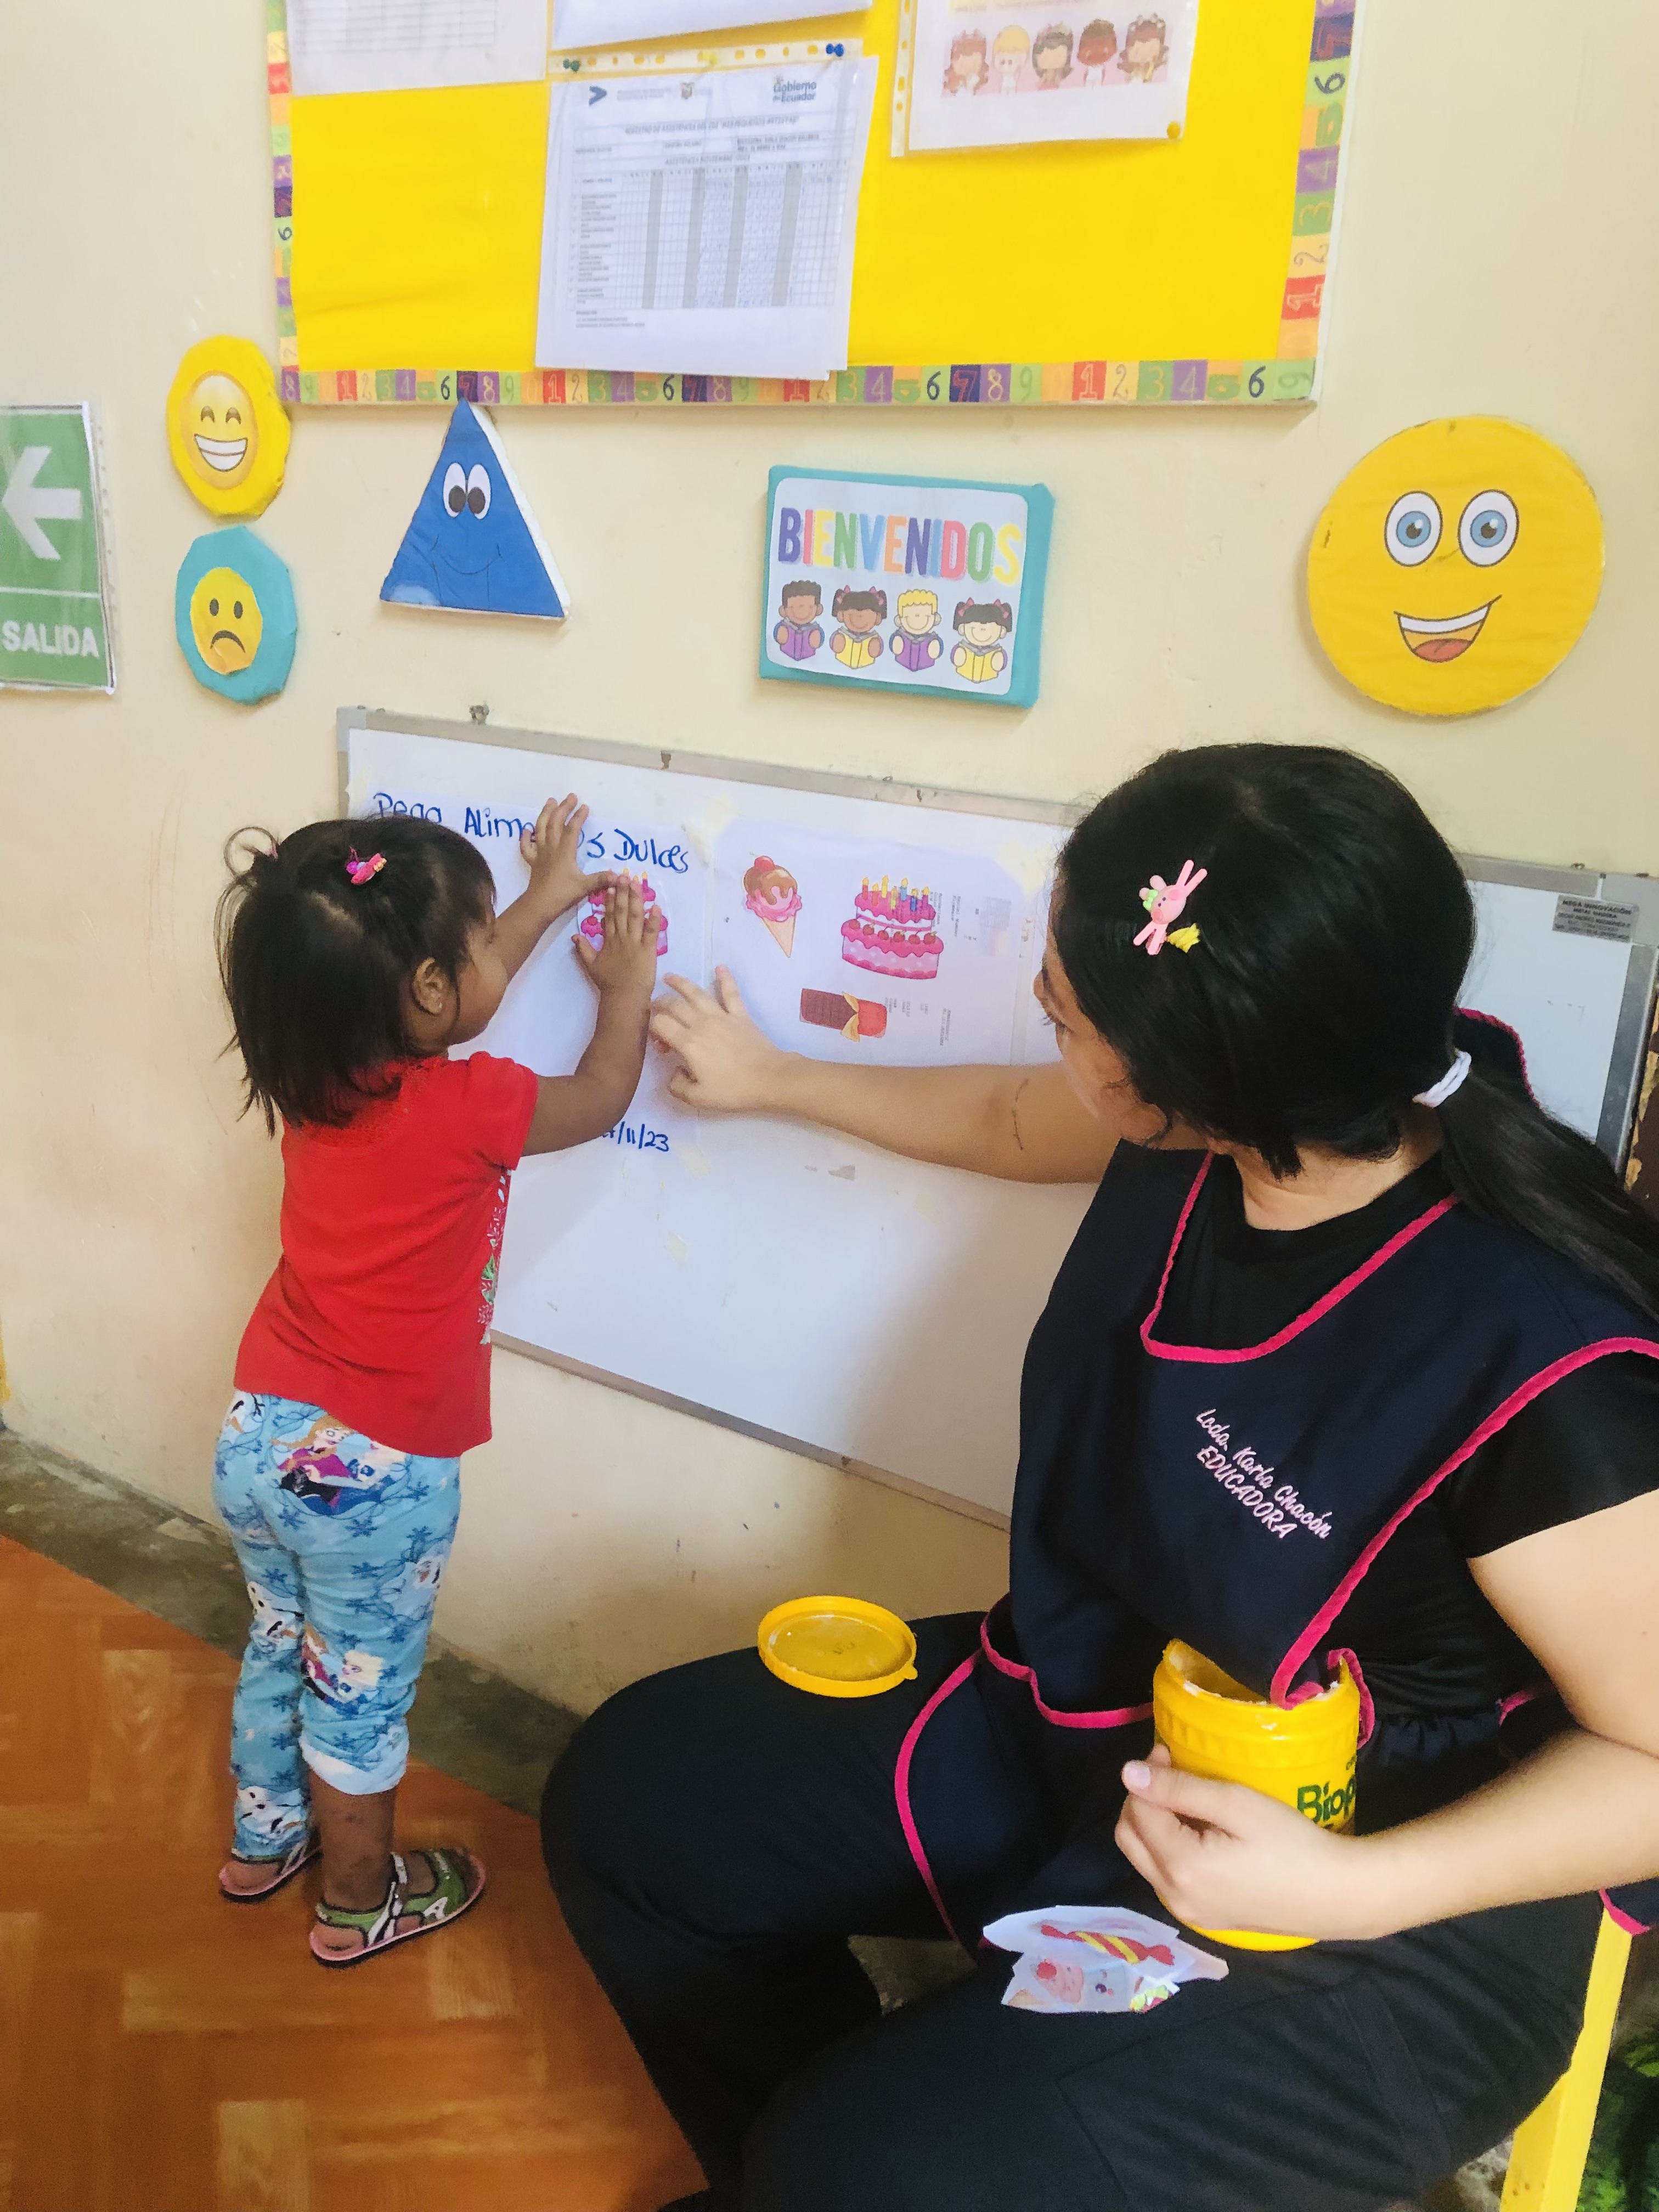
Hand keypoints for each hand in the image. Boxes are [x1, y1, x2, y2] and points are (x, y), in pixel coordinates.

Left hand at [520, 793, 610, 921]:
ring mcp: (540, 854)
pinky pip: (526, 847)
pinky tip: (527, 829)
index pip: (572, 829)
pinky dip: (526, 837)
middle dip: (563, 808)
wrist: (540, 905)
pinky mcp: (533, 862)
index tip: (585, 806)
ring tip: (550, 801)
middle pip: (555, 823)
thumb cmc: (563, 894)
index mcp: (565, 852)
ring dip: (545, 814)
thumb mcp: (585, 886)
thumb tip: (620, 876)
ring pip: (540, 828)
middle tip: (570, 797)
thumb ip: (601, 879)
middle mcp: (551, 848)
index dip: (578, 817)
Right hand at [575, 875, 659, 998]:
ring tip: (636, 884)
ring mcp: (635, 942)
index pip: (609, 916)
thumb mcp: (590, 965)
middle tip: (624, 876)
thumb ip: (583, 949)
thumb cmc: (608, 983)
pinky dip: (654, 919)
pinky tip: (656, 906)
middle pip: (621, 911)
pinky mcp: (648, 950)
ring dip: (636, 899)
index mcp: (609, 940)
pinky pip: (651, 932)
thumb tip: (574, 936)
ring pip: (634, 917)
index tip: (610, 885)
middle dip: (622, 892)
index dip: (610, 900)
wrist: (623, 997)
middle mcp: (621, 937)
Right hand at [650, 967, 791, 1112]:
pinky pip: (730, 992)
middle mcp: (701, 1024)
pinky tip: (720, 967)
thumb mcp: (698, 1097)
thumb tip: (673, 1073)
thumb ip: (677, 1085)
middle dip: (660, 1003)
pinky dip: (725, 978)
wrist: (769, 1078)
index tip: (657, 1041)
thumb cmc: (733, 1089)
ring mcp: (721, 1016)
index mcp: (688, 1043)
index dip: (652, 1028)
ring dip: (681, 983)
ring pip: (696, 993)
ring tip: (669, 976)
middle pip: (674, 1005)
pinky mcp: (740, 1015)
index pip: (660, 1024)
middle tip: (653, 1006)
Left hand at [1114, 1747, 1383, 1941]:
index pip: (1137, 1811)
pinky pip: (1166, 1878)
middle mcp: (1173, 1898)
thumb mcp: (1235, 1804)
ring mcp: (1189, 1913)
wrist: (1336, 1895)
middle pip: (1129, 1838)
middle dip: (1141, 1800)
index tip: (1169, 1751)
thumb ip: (1177, 1789)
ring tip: (1186, 1799)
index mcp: (1179, 1868)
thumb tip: (1128, 1772)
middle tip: (1171, 1772)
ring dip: (1153, 1825)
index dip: (1145, 1776)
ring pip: (1144, 1859)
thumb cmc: (1290, 1842)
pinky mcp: (1205, 1918)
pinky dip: (1169, 1849)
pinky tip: (1199, 1832)